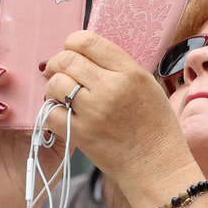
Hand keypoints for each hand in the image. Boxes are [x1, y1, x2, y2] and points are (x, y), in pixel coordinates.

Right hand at [0, 63, 66, 207]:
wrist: (16, 204)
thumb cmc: (35, 171)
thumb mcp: (58, 141)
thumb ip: (62, 116)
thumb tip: (65, 90)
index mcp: (11, 101)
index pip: (5, 70)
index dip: (7, 55)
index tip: (19, 50)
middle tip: (7, 76)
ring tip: (2, 113)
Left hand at [40, 31, 199, 207]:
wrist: (157, 166)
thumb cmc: (155, 126)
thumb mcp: (148, 86)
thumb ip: (119, 68)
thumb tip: (88, 55)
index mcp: (129, 72)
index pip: (88, 41)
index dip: (73, 43)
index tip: (72, 52)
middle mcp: (111, 88)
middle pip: (67, 60)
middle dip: (57, 63)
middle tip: (58, 72)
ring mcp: (94, 112)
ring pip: (56, 84)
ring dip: (53, 87)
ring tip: (60, 95)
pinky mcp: (81, 134)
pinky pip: (51, 113)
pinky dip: (50, 111)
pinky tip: (60, 113)